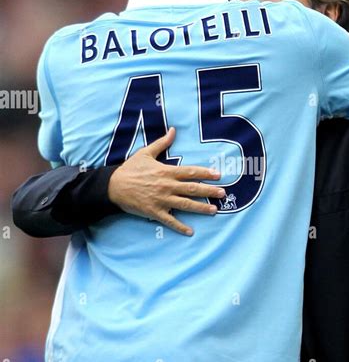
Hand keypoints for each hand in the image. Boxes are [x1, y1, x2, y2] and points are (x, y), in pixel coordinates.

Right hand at [108, 127, 224, 235]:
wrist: (113, 186)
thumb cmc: (130, 169)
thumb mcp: (146, 153)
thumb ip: (162, 143)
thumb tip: (173, 130)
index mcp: (166, 171)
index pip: (190, 172)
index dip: (205, 173)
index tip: (218, 175)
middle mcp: (167, 186)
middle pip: (192, 189)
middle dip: (209, 191)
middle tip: (223, 193)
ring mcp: (162, 200)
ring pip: (186, 204)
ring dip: (201, 208)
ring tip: (215, 210)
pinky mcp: (154, 212)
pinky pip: (170, 220)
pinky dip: (180, 227)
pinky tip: (190, 231)